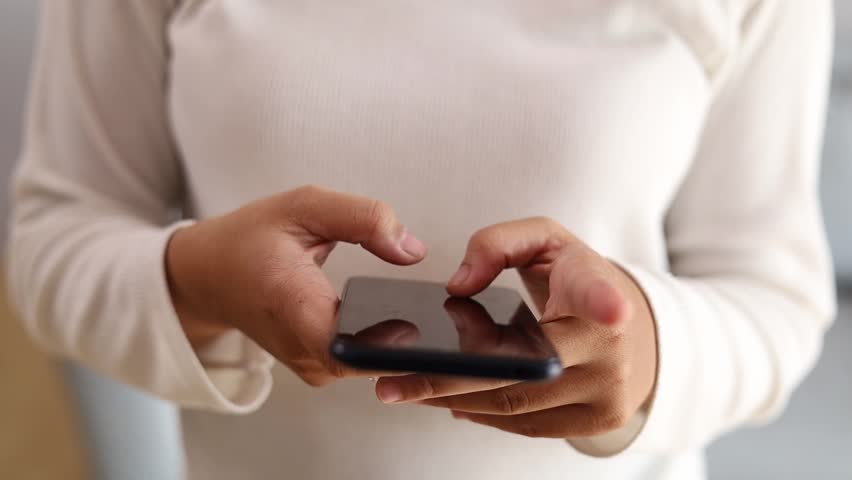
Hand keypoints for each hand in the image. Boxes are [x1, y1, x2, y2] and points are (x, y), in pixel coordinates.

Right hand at [166, 185, 426, 385]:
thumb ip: (364, 219)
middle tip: (447, 307)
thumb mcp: (305, 206)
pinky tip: (400, 315)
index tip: (424, 320)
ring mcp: (310, 364)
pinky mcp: (319, 368)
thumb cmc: (252, 238)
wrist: (209, 275)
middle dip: (414, 336)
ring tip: (424, 306)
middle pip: (373, 360)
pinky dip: (383, 340)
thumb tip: (414, 250)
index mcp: (292, 303)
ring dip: (401, 339)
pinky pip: (363, 361)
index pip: (348, 347)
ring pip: (373, 364)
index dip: (392, 341)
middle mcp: (301, 346)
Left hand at [374, 217, 656, 437]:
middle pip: (522, 373)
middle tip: (390, 382)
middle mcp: (612, 351)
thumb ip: (499, 244)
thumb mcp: (546, 241)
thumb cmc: (579, 279)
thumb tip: (456, 287)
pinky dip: (482, 414)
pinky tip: (447, 400)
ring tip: (403, 389)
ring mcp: (606, 394)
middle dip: (448, 382)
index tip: (610, 308)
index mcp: (601, 292)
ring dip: (454, 401)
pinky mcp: (595, 422)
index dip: (604, 304)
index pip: (602, 298)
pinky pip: (526, 425)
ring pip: (515, 407)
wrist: (634, 328)